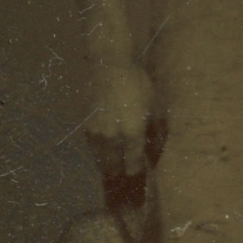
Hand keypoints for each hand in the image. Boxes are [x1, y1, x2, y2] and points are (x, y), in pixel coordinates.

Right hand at [85, 63, 154, 186]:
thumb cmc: (139, 85)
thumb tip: (156, 155)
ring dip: (108, 166)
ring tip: (114, 169)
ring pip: (101, 161)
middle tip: (126, 176)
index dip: (137, 171)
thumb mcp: (156, 107)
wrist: (111, 67)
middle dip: (121, 173)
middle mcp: (112, 137)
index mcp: (132, 133)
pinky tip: (105, 151)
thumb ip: (157, 134)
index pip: (133, 165)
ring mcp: (96, 133)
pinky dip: (98, 153)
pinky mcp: (85, 127)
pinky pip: (92, 149)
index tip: (139, 171)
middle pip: (114, 168)